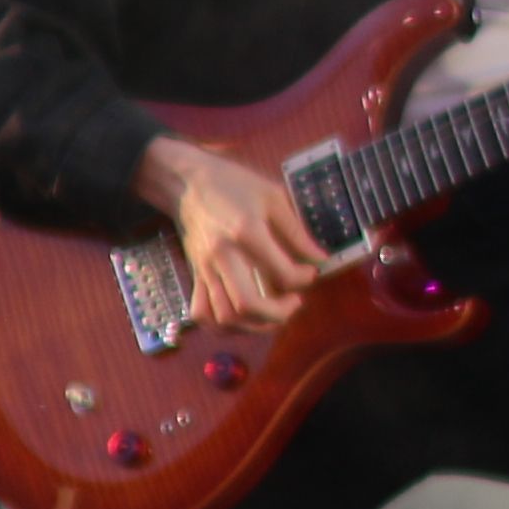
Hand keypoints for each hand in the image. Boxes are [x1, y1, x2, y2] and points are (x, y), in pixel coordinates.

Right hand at [140, 135, 324, 333]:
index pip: (282, 273)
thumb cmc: (235, 185)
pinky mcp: (195, 276)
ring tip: (273, 313)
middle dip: (279, 314)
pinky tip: (244, 318)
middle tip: (295, 302)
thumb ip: (297, 231)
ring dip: (254, 325)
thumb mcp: (274, 197)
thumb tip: (320, 258)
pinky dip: (223, 325)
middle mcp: (223, 256)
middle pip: (248, 305)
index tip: (311, 271)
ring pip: (224, 317)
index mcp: (246, 232)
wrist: (189, 183)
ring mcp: (205, 269)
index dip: (304, 279)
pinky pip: (202, 313)